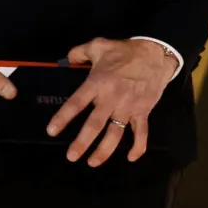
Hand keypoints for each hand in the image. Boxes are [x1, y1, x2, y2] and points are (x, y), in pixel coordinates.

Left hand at [46, 38, 175, 165]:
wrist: (155, 54)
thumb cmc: (124, 51)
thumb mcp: (99, 45)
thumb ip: (80, 52)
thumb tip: (67, 59)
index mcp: (98, 83)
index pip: (77, 103)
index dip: (63, 117)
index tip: (52, 131)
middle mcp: (111, 98)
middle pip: (95, 124)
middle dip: (82, 142)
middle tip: (71, 156)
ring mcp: (128, 107)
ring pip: (115, 134)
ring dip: (104, 150)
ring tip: (92, 162)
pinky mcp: (143, 112)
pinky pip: (141, 133)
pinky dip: (138, 147)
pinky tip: (130, 158)